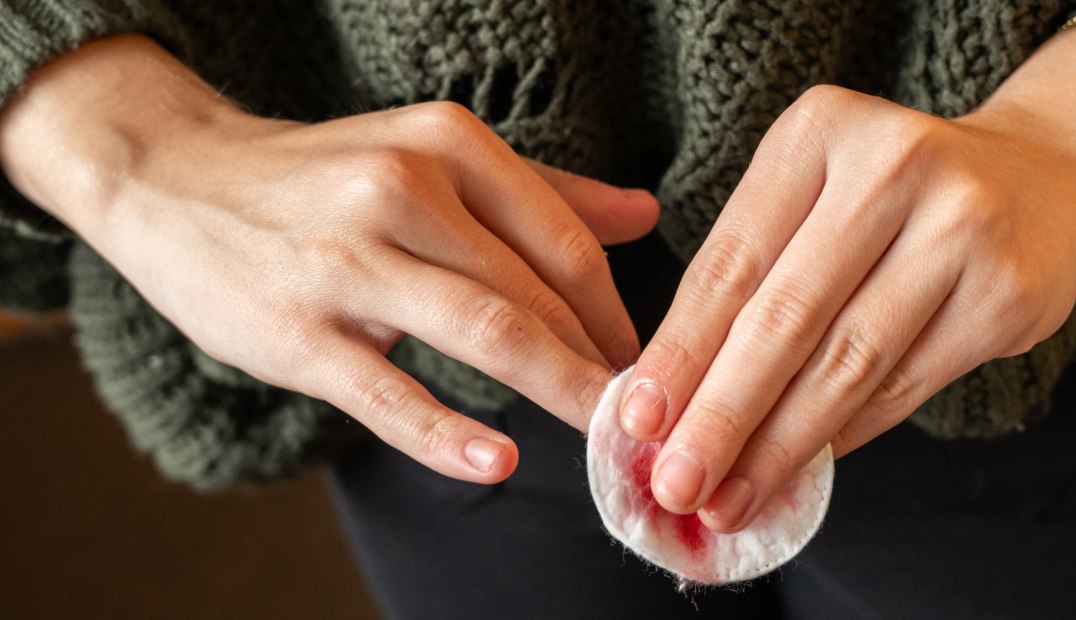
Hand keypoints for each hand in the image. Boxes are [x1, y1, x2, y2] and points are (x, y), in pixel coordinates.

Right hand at [0, 35, 658, 483]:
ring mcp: (345, 260)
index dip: (617, 314)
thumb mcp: (431, 157)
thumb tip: (645, 215)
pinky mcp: (297, 332)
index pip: (565, 241)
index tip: (647, 363)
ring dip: (557, 391)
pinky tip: (500, 461)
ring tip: (600, 436)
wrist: (175, 178)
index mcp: (446, 144)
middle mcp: (400, 188)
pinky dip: (451, 435)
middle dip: (599, 363)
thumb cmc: (326, 178)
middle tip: (639, 416)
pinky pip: (389, 394)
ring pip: (483, 332)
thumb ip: (541, 189)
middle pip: (535, 292)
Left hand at [617, 25, 1075, 529]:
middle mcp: (893, 165)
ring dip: (779, 445)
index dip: (681, 349)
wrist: (1045, 177)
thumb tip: (676, 403)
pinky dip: (844, 437)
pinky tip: (799, 471)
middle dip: (721, 413)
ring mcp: (962, 226)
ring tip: (728, 500)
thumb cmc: (894, 198)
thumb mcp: (816, 196)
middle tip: (674, 482)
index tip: (636, 420)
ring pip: (847, 363)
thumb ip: (752, 279)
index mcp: (820, 130)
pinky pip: (905, 386)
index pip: (732, 260)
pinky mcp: (1010, 293)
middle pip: (786, 316)